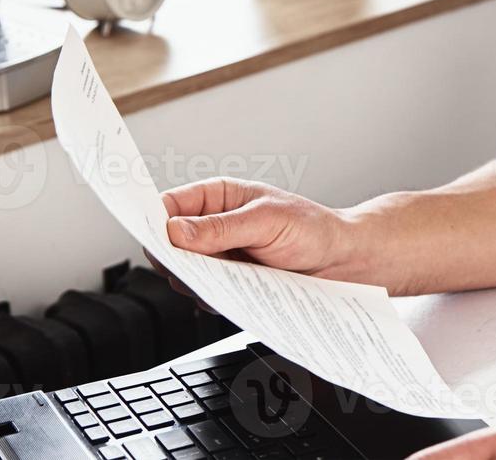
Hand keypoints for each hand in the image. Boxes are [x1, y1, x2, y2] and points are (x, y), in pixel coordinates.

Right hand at [158, 178, 360, 278]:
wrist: (341, 261)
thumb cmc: (313, 229)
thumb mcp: (267, 221)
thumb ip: (221, 228)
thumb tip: (176, 231)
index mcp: (217, 197)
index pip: (168, 206)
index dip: (154, 221)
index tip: (154, 239)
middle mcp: (212, 226)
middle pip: (167, 245)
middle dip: (176, 259)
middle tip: (199, 266)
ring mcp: (218, 257)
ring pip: (182, 274)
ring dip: (198, 281)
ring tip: (233, 276)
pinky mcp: (227, 284)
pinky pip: (203, 295)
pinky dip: (213, 298)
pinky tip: (240, 291)